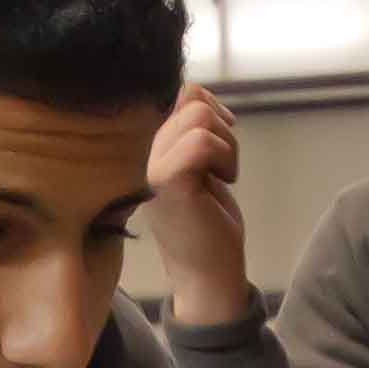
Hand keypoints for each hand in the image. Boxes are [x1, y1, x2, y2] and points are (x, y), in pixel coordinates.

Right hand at [142, 86, 253, 326]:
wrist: (207, 274)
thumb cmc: (207, 223)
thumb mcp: (198, 166)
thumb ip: (191, 131)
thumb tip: (199, 95)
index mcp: (149, 147)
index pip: (178, 93)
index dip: (207, 105)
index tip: (222, 135)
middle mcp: (143, 152)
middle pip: (192, 98)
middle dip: (222, 127)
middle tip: (222, 166)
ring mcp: (151, 165)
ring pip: (199, 114)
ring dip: (226, 145)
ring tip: (221, 175)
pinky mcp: (166, 180)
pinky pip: (201, 142)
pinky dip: (224, 157)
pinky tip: (222, 182)